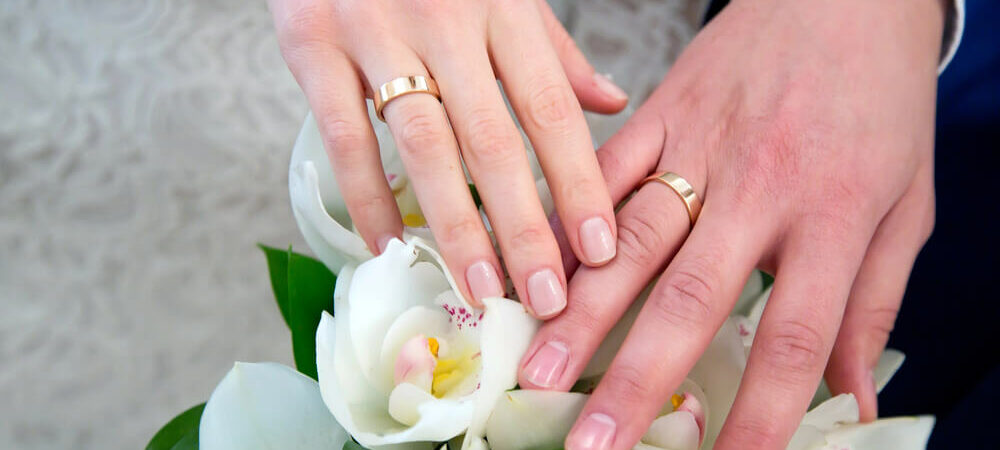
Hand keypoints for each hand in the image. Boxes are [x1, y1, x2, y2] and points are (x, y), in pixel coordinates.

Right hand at [268, 0, 627, 316]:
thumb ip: (553, 49)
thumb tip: (611, 103)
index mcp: (502, 7)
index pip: (550, 109)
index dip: (577, 183)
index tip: (598, 250)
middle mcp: (445, 21)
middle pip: (493, 142)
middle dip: (524, 228)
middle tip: (544, 298)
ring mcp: (376, 32)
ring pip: (425, 147)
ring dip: (456, 226)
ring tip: (481, 288)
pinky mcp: (314, 45)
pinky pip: (345, 135)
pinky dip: (367, 196)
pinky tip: (388, 246)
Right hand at [519, 0, 945, 447]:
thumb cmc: (881, 103)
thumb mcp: (908, 205)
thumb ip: (872, 304)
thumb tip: (851, 402)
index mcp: (834, 215)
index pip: (793, 336)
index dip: (761, 415)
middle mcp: (760, 187)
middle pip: (691, 297)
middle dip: (637, 376)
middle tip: (593, 441)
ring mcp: (701, 146)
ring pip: (628, 238)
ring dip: (579, 310)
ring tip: (538, 367)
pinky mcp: (661, 111)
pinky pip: (602, 173)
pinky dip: (564, 223)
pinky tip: (531, 268)